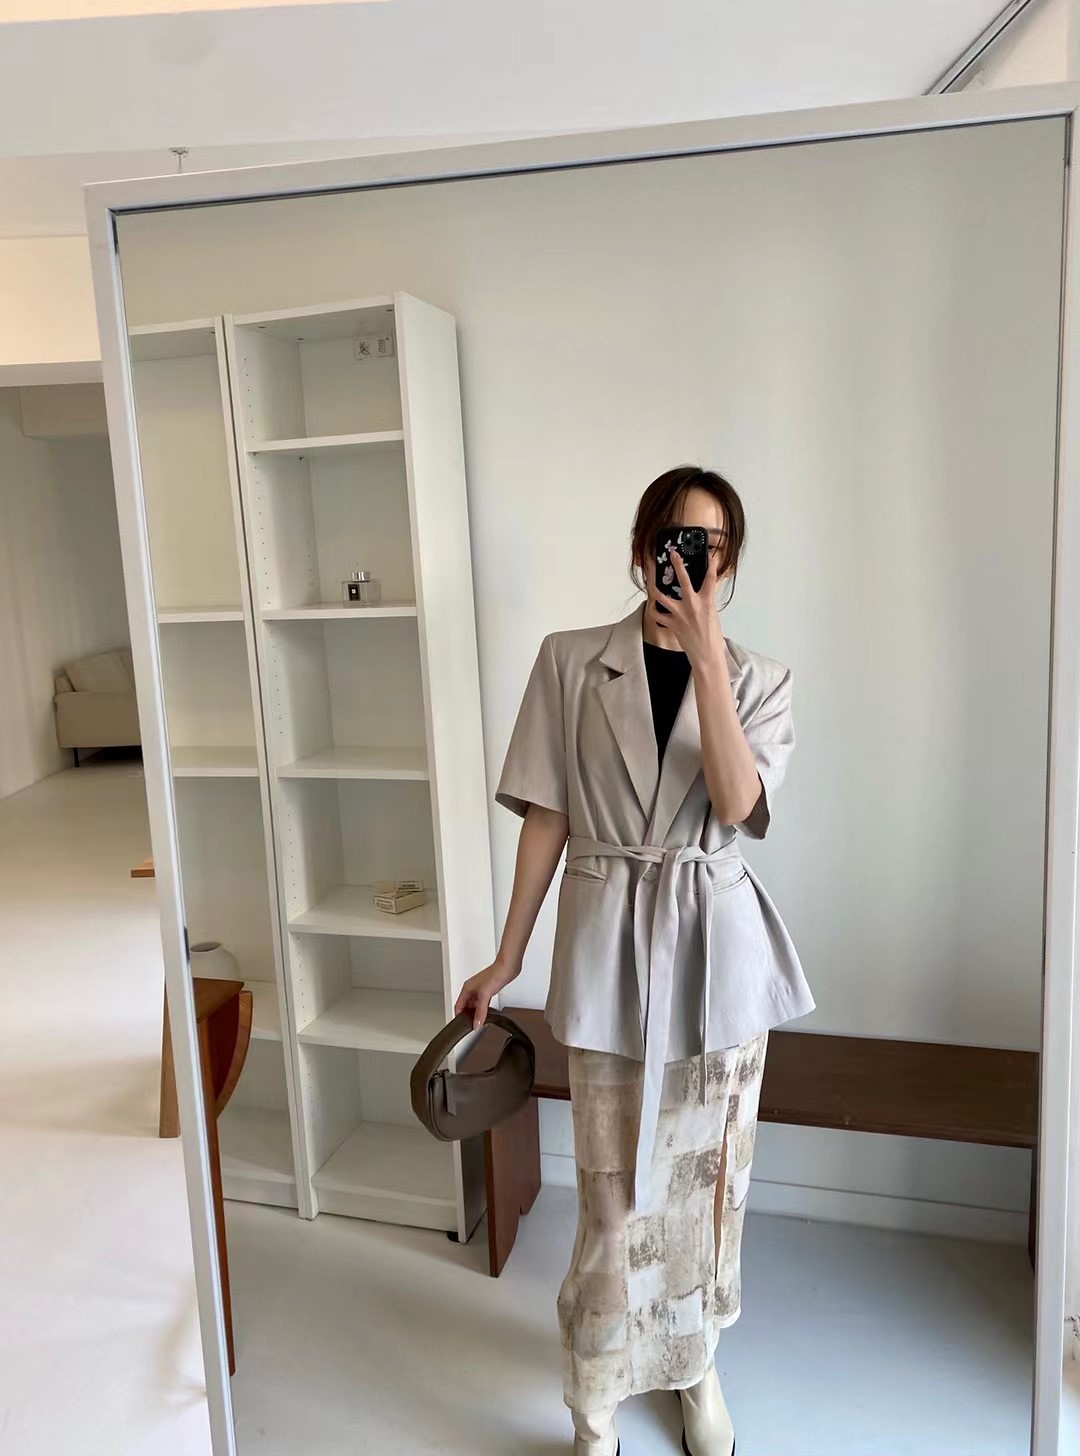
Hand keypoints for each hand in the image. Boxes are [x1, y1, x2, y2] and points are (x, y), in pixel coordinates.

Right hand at [454, 959, 517, 1029]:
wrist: (508, 967)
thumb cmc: (495, 974)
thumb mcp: (485, 995)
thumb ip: (480, 1011)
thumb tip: (476, 1023)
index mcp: (467, 988)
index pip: (458, 1006)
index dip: (459, 1016)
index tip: (463, 1026)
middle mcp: (472, 989)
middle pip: (466, 1006)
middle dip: (468, 1016)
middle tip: (472, 1025)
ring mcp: (480, 990)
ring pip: (474, 1005)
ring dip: (476, 1013)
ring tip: (479, 1022)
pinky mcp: (488, 991)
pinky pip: (482, 1003)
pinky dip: (483, 1010)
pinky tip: (487, 1014)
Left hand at [657, 541, 726, 670]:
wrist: (706, 655)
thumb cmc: (711, 636)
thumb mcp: (713, 615)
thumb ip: (707, 601)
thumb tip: (703, 592)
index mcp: (707, 602)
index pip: (711, 579)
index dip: (712, 566)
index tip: (711, 556)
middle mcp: (692, 605)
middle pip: (683, 580)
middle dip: (677, 564)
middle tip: (673, 553)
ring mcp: (680, 614)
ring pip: (661, 596)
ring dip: (654, 588)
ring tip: (651, 581)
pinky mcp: (672, 624)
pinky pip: (657, 615)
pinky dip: (654, 610)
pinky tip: (653, 606)